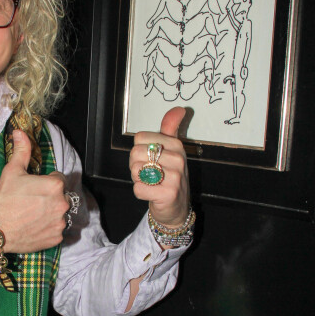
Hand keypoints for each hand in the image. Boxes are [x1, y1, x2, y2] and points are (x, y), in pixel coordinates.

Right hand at [0, 130, 67, 253]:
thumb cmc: (5, 198)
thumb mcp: (13, 170)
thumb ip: (22, 150)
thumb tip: (20, 132)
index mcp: (55, 185)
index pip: (59, 178)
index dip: (47, 181)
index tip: (35, 186)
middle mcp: (62, 204)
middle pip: (62, 196)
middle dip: (50, 196)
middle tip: (32, 200)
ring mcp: (60, 222)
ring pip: (60, 213)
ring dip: (51, 212)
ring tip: (33, 213)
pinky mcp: (57, 238)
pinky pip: (57, 229)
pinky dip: (49, 227)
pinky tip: (35, 225)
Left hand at [129, 107, 189, 227]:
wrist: (177, 207)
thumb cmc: (170, 176)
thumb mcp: (172, 150)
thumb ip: (170, 128)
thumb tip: (180, 108)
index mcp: (176, 145)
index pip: (139, 137)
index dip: (139, 149)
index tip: (151, 158)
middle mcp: (178, 159)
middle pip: (135, 153)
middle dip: (136, 165)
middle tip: (149, 174)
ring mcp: (175, 177)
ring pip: (135, 170)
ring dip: (138, 179)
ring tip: (152, 183)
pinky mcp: (168, 194)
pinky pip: (138, 188)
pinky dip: (140, 192)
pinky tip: (152, 193)